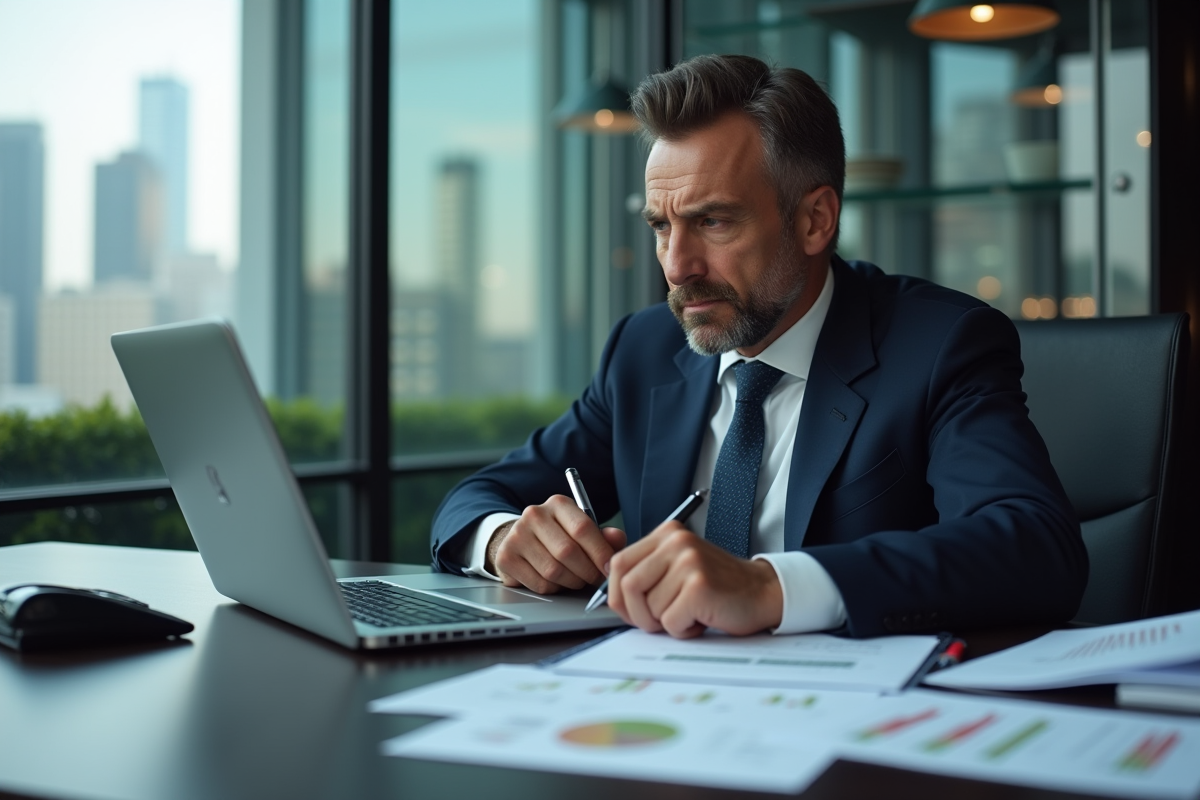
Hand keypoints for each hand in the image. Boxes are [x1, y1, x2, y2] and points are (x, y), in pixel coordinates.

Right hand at [485, 495, 625, 593]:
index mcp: (558, 504)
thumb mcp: (582, 530)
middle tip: (595, 580)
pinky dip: (554, 589)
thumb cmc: (559, 536)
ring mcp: (517, 535)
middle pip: (567, 552)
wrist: (522, 539)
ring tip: (576, 580)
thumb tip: (617, 539)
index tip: (610, 569)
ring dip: (571, 582)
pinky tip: (556, 581)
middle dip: (587, 572)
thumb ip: (603, 536)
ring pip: (553, 571)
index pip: (583, 528)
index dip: (600, 553)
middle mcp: (535, 515)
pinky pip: (539, 584)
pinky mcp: (506, 557)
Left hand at [606, 522, 782, 637]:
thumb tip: (611, 596)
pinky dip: (683, 631)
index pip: (618, 563)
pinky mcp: (699, 586)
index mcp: (667, 534)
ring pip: (648, 608)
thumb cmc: (718, 587)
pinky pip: (670, 621)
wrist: (763, 592)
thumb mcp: (678, 569)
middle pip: (627, 586)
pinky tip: (701, 621)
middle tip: (660, 622)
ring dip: (666, 624)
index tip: (633, 610)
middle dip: (637, 614)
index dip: (618, 594)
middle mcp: (676, 542)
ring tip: (690, 615)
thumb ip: (647, 574)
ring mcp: (688, 562)